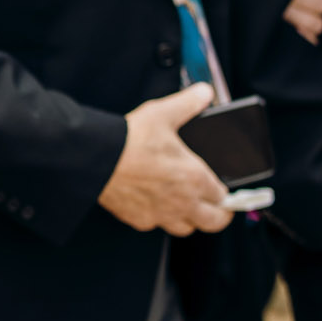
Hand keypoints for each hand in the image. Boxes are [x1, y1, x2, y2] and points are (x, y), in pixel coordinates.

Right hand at [98, 83, 230, 236]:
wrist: (97, 159)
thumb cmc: (130, 140)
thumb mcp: (164, 113)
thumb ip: (188, 103)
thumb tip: (203, 92)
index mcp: (195, 178)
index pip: (222, 196)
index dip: (224, 192)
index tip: (222, 190)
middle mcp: (182, 202)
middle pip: (213, 222)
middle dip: (219, 216)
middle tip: (218, 209)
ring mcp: (160, 214)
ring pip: (186, 228)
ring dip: (190, 220)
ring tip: (186, 208)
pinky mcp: (139, 219)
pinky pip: (155, 225)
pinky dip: (158, 218)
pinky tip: (153, 204)